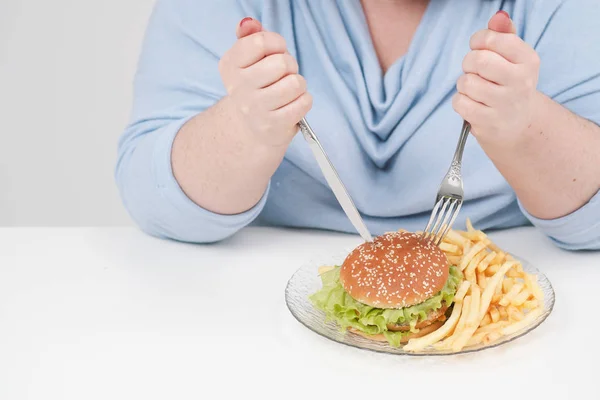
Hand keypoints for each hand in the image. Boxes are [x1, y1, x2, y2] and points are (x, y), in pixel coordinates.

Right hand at [218, 18, 311, 146]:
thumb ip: (250, 36)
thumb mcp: (249, 58)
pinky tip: (292, 104)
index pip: (261, 41)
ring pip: (296, 83)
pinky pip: (303, 103)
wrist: (251, 126)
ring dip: (298, 84)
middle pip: (282, 63)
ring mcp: (255, 108)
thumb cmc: (257, 84)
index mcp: (230, 65)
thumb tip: (249, 23)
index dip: (278, 43)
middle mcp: (238, 87)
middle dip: (290, 66)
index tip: (276, 52)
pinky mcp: (272, 125)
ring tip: (288, 90)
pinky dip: (304, 101)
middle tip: (283, 75)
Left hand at [453, 11, 541, 150]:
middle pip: (477, 60)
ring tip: (477, 90)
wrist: (519, 125)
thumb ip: (503, 34)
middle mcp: (521, 81)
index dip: (477, 41)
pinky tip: (473, 105)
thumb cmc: (509, 84)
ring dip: (464, 85)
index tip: (479, 48)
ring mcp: (506, 104)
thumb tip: (498, 16)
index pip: (492, 38)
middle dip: (469, 63)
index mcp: (528, 60)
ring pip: (466, 82)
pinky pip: (460, 103)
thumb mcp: (513, 58)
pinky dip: (461, 102)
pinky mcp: (490, 123)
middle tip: (476, 71)